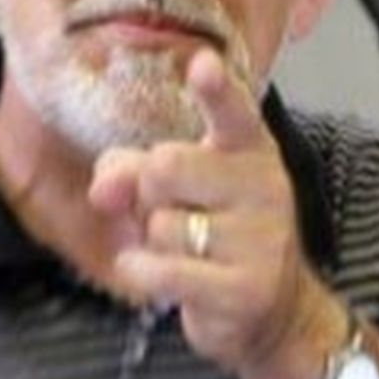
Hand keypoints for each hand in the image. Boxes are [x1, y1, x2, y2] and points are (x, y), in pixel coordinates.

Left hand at [88, 48, 345, 378]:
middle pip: (166, 166)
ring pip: (161, 224)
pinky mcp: (244, 289)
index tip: (203, 65)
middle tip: (172, 211)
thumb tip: (103, 185)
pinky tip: (158, 274)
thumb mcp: (178, 191)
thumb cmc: (218, 237)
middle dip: (148, 192)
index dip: (216, 89)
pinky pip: (162, 270)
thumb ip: (133, 170)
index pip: (234, 112)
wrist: (275, 313)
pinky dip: (143, 272)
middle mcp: (264, 187)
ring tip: (187, 253)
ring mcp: (260, 239)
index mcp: (251, 150)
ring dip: (154, 242)